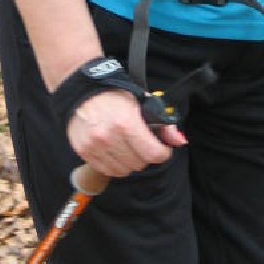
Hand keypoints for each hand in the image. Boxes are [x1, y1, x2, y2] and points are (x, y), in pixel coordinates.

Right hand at [66, 89, 185, 180]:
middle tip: (140, 143)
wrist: (82, 92)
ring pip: (124, 170)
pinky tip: (114, 150)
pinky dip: (114, 164)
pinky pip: (108, 170)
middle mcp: (109, 137)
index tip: (160, 147)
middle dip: (145, 156)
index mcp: (126, 122)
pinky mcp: (84, 152)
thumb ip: (164, 124)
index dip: (162, 152)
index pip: (154, 154)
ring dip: (129, 162)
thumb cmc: (115, 96)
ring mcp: (95, 146)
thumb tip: (180, 141)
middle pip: (139, 164)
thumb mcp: (143, 102)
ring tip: (126, 147)